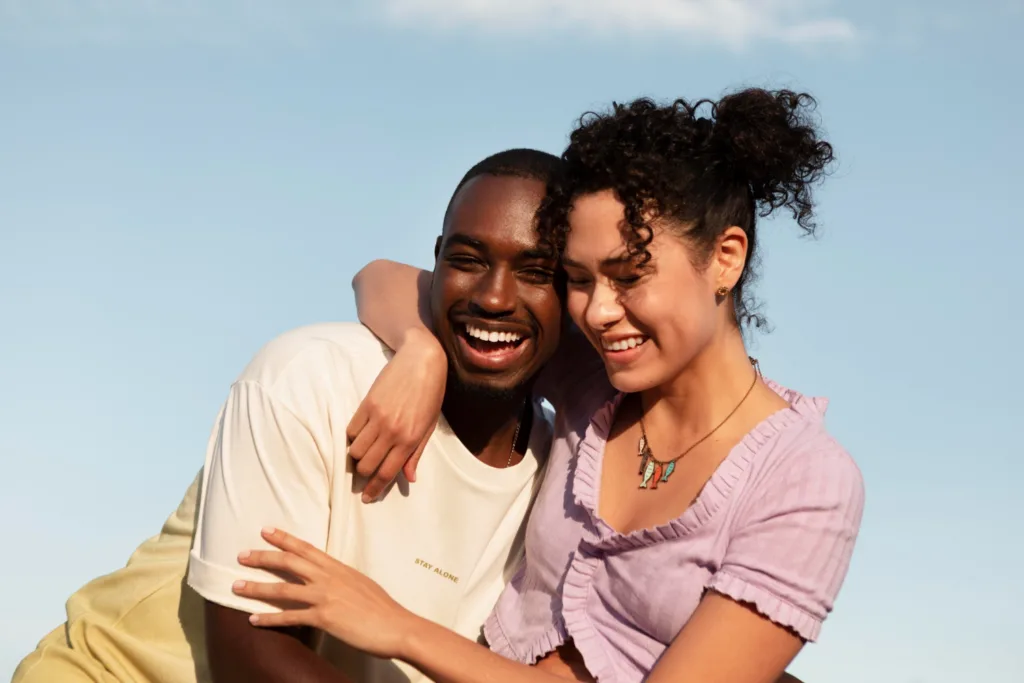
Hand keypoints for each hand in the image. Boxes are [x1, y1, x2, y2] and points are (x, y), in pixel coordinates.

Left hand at [234, 527, 419, 659]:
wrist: (396, 625)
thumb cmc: (383, 608)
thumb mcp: (361, 584)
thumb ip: (342, 580)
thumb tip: (330, 580)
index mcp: (339, 568)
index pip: (306, 548)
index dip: (284, 539)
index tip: (266, 531)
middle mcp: (329, 578)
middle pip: (289, 562)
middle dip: (263, 557)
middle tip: (241, 555)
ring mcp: (325, 597)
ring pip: (283, 589)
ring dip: (257, 587)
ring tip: (236, 587)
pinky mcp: (323, 618)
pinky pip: (289, 617)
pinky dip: (269, 618)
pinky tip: (253, 620)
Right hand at [347, 328, 446, 501]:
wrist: (421, 361)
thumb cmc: (430, 394)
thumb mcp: (428, 426)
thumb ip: (416, 453)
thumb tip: (409, 478)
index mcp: (410, 439)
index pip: (387, 473)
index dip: (375, 489)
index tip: (366, 497)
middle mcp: (392, 432)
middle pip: (367, 465)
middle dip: (363, 475)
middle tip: (363, 475)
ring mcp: (378, 418)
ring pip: (355, 450)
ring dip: (356, 457)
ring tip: (362, 454)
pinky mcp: (366, 405)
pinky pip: (351, 431)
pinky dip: (352, 438)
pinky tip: (359, 435)